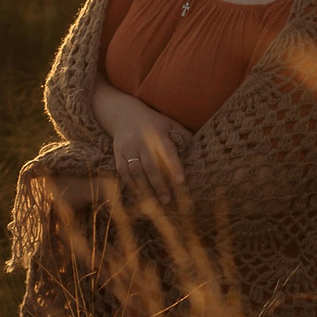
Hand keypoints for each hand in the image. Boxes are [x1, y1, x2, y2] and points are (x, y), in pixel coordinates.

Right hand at [96, 83, 192, 205]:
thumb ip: (182, 134)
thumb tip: (198, 147)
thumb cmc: (152, 121)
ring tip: (155, 203)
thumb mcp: (168, 123)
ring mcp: (128, 149)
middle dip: (159, 184)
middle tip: (168, 200)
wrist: (123, 113)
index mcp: (158, 134)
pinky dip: (131, 184)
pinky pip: (123, 172)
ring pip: (136, 171)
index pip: (167, 151)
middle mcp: (142, 142)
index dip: (174, 166)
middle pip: (151, 166)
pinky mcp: (119, 154)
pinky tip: (139, 195)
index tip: (181, 181)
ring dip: (145, 188)